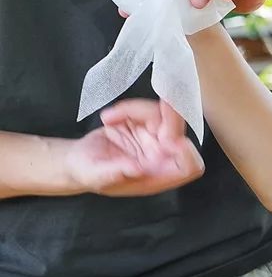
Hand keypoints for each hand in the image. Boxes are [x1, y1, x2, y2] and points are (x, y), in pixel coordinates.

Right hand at [64, 100, 203, 195]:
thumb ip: (115, 174)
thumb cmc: (87, 174)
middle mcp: (162, 156)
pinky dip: (127, 108)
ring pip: (162, 114)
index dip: (188, 154)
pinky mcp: (146, 122)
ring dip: (135, 110)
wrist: (77, 158)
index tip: (175, 141)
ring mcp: (156, 137)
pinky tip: (108, 118)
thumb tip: (137, 169)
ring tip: (108, 118)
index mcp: (158, 175)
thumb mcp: (96, 177)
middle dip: (171, 115)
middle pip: (179, 132)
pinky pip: (146, 107)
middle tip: (164, 100)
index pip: (189, 167)